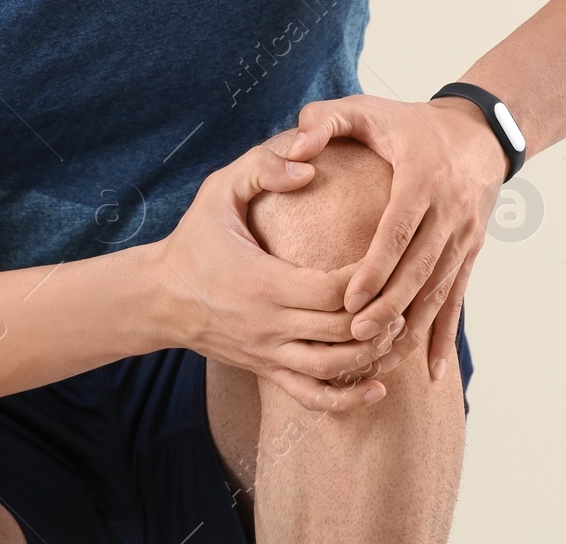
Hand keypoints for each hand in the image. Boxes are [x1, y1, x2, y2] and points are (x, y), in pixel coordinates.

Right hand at [155, 141, 409, 411]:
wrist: (158, 297)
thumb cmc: (195, 238)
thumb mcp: (218, 190)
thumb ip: (261, 167)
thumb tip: (309, 165)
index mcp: (264, 282)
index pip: (335, 290)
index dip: (369, 278)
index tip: (387, 254)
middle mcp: (269, 324)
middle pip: (344, 330)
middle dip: (382, 315)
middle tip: (407, 290)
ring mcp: (268, 353)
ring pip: (334, 367)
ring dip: (373, 354)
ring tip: (399, 330)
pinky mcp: (266, 370)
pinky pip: (311, 397)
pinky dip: (347, 399)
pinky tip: (377, 388)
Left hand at [286, 92, 505, 382]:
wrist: (478, 133)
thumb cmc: (408, 122)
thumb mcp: (366, 108)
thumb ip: (324, 120)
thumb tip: (294, 148)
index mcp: (422, 176)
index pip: (398, 228)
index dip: (375, 267)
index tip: (347, 300)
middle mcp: (450, 209)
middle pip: (420, 267)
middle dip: (389, 307)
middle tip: (355, 336)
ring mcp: (465, 235)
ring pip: (439, 290)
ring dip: (413, 328)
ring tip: (381, 358)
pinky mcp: (471, 252)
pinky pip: (457, 298)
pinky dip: (445, 335)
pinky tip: (433, 369)